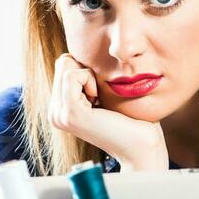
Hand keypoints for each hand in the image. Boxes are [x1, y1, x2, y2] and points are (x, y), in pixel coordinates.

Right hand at [48, 53, 168, 170]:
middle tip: (102, 96)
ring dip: (90, 75)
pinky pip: (73, 75)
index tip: (102, 94)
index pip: (64, 66)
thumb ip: (90, 78)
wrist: (142, 147)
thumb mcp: (106, 94)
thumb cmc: (133, 120)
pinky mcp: (70, 113)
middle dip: (87, 70)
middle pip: (63, 62)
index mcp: (61, 109)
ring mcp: (59, 114)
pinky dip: (90, 79)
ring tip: (100, 99)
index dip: (87, 69)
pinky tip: (99, 99)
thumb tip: (82, 51)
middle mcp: (55, 113)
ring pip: (66, 65)